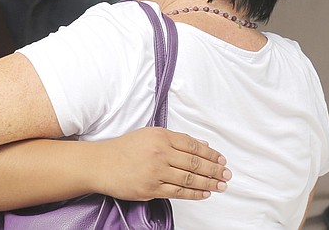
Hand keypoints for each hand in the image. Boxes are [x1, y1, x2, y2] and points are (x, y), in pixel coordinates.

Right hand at [93, 127, 229, 200]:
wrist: (101, 164)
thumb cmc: (124, 148)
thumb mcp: (148, 135)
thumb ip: (175, 139)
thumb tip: (201, 144)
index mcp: (160, 136)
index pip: (193, 145)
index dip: (210, 153)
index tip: (221, 159)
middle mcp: (160, 153)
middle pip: (195, 162)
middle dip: (214, 169)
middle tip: (227, 174)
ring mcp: (156, 172)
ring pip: (189, 179)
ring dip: (209, 183)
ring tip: (221, 185)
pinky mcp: (151, 189)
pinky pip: (178, 192)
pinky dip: (194, 194)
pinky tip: (205, 193)